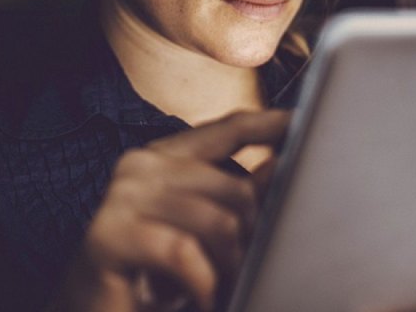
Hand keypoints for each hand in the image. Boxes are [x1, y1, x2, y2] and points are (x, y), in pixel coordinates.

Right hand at [47, 109, 289, 311]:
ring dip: (229, 267)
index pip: (229, 129)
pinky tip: (199, 299)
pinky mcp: (109, 234)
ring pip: (218, 220)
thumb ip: (235, 199)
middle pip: (236, 186)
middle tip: (243, 272)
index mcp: (165, 157)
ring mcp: (123, 196)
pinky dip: (203, 285)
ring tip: (222, 289)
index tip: (307, 121)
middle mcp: (142, 165)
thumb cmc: (149, 275)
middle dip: (251, 238)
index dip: (272, 124)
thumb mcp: (200, 234)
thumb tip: (281, 168)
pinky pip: (184, 252)